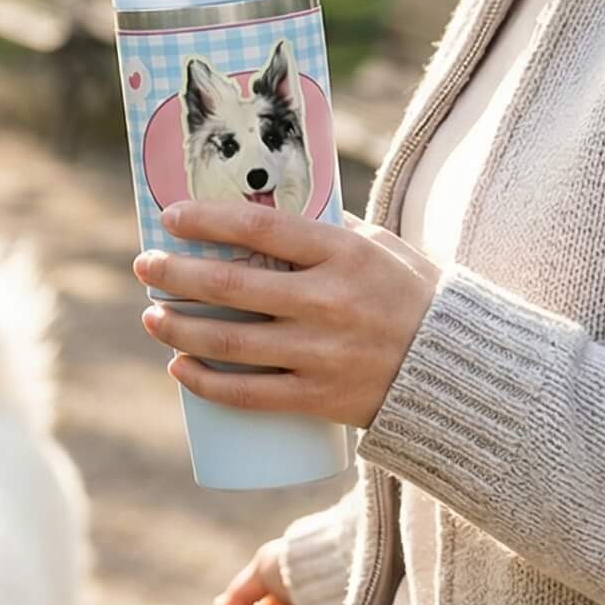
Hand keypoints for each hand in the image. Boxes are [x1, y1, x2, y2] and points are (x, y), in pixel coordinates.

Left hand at [133, 201, 440, 429]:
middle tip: (145, 266)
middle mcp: (327, 301)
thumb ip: (331, 226)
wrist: (460, 370)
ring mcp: (320, 353)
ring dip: (178, 328)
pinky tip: (179, 368)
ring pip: (228, 340)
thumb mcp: (382, 246)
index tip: (170, 216)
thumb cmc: (416, 297)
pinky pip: (247, 393)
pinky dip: (205, 382)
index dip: (207, 219)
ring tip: (153, 316)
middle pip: (229, 285)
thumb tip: (272, 206)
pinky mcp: (317, 398)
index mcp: (342, 254)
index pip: (259, 227)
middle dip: (175, 274)